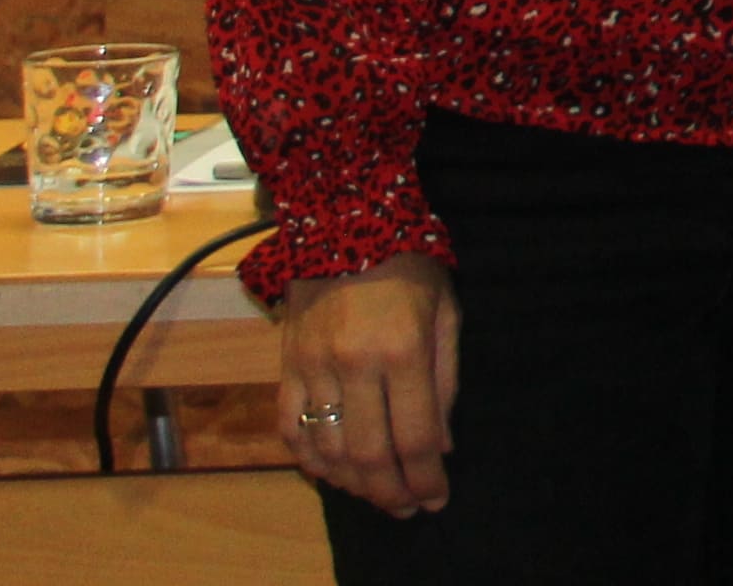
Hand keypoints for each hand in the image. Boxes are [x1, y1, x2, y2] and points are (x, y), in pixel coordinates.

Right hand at [276, 255, 458, 512]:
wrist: (344, 224)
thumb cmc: (410, 267)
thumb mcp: (447, 314)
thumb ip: (445, 382)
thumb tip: (439, 445)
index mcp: (403, 351)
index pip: (414, 437)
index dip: (425, 478)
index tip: (436, 499)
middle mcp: (354, 365)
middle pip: (368, 455)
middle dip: (390, 493)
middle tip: (407, 508)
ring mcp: (313, 368)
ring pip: (327, 451)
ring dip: (352, 485)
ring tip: (376, 494)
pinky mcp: (286, 366)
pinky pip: (289, 429)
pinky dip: (309, 461)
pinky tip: (331, 472)